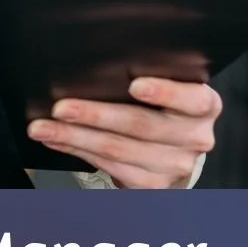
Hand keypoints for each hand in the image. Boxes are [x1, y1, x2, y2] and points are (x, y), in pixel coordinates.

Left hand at [27, 77, 221, 187]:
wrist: (174, 149)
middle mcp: (194, 137)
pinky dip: (77, 150)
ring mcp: (175, 165)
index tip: (134, 85)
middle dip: (95, 115)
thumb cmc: (162, 106)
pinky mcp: (153, 186)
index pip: (192, 99)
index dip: (165, 92)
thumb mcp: (166, 86)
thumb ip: (145, 73)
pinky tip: (56, 140)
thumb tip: (93, 60)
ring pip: (118, 150)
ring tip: (44, 127)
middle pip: (141, 126)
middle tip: (61, 107)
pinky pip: (109, 167)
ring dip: (74, 137)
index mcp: (203, 105)